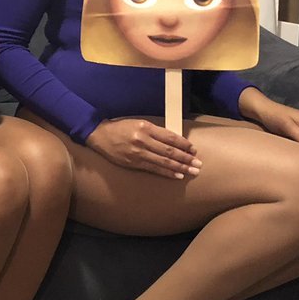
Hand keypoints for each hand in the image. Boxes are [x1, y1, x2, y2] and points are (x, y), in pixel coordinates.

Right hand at [86, 118, 201, 178]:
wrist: (100, 135)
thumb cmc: (121, 128)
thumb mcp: (139, 124)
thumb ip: (155, 131)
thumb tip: (174, 141)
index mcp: (146, 128)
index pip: (170, 137)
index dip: (184, 144)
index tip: (194, 150)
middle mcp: (143, 140)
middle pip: (170, 151)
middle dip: (186, 158)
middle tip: (198, 164)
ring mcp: (138, 153)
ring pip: (164, 162)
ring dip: (180, 167)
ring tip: (192, 171)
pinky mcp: (133, 163)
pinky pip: (154, 169)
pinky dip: (167, 173)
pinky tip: (177, 175)